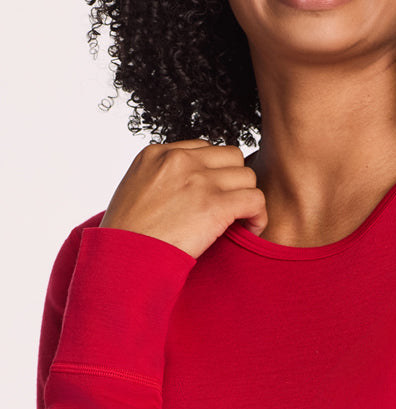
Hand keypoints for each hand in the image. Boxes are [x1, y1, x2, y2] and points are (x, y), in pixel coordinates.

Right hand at [100, 140, 266, 256]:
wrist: (123, 260)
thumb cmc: (126, 236)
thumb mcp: (134, 191)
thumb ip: (161, 179)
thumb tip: (186, 187)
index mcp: (157, 154)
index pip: (204, 149)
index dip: (213, 173)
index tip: (211, 195)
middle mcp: (179, 160)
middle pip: (231, 157)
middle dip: (234, 181)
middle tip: (230, 205)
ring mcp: (198, 181)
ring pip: (247, 176)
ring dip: (248, 198)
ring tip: (240, 220)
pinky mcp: (215, 205)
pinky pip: (255, 199)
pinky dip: (258, 215)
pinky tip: (249, 228)